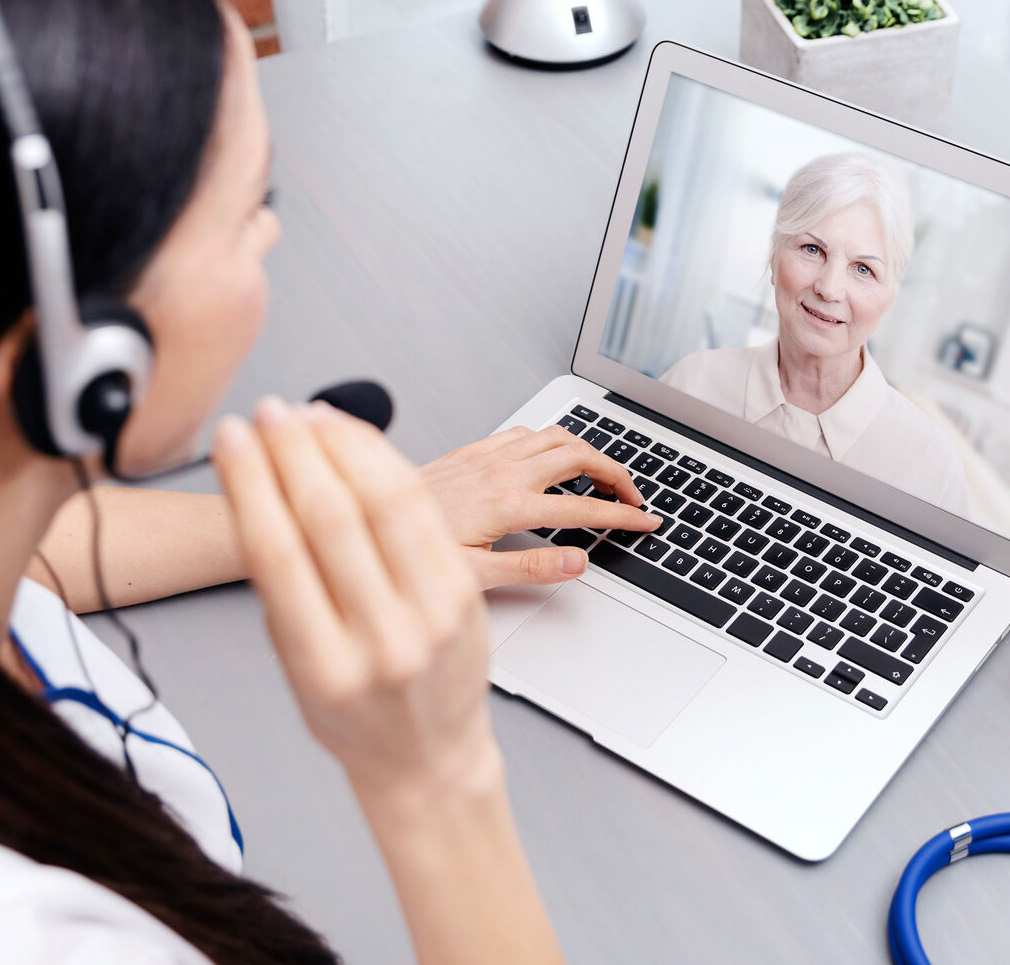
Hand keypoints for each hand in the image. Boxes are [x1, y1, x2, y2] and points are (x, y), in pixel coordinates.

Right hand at [213, 397, 495, 800]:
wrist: (427, 757)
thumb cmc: (356, 718)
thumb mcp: (296, 668)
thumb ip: (284, 591)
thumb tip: (259, 490)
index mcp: (323, 667)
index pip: (278, 553)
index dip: (250, 484)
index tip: (231, 442)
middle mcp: (383, 640)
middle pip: (331, 519)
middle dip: (293, 453)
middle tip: (268, 415)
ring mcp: (432, 616)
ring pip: (386, 503)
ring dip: (344, 447)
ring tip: (310, 418)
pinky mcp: (466, 594)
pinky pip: (426, 513)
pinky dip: (390, 468)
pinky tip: (362, 446)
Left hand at [420, 425, 661, 588]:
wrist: (363, 519)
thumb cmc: (403, 552)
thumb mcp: (472, 577)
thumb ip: (530, 568)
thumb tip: (577, 563)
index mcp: (508, 505)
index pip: (584, 509)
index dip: (623, 516)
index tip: (646, 521)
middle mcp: (501, 472)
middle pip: (580, 456)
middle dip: (616, 474)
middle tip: (631, 498)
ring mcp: (487, 456)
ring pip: (557, 436)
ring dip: (588, 453)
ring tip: (601, 478)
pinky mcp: (472, 450)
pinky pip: (526, 432)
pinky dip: (552, 441)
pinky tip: (550, 459)